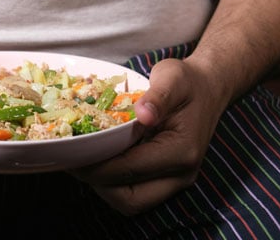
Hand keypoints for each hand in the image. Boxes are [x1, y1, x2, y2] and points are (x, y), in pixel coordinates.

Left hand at [70, 57, 227, 214]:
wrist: (208, 89)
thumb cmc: (188, 82)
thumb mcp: (173, 78)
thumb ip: (158, 96)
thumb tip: (143, 113)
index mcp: (182, 151)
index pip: (130, 169)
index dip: (97, 166)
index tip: (72, 154)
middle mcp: (181, 174)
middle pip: (129, 198)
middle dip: (97, 183)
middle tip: (73, 160)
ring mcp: (174, 180)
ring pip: (130, 201)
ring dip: (102, 186)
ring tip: (81, 161)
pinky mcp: (165, 179)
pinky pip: (134, 190)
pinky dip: (112, 181)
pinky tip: (96, 158)